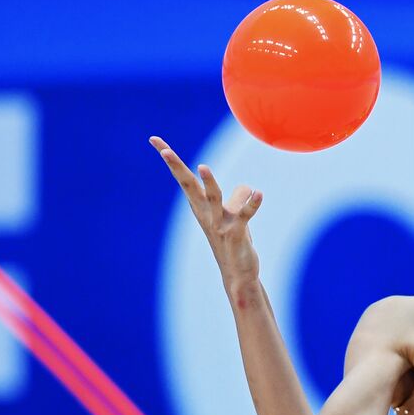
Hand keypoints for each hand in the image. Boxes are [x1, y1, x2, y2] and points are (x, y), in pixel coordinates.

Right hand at [149, 136, 262, 287]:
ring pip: (213, 199)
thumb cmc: (233, 242)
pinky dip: (251, 203)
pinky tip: (259, 193)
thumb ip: (238, 198)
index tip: (154, 140)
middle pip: (189, 186)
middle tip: (164, 151)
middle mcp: (206, 214)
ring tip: (203, 167)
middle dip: (177, 167)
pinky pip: (244, 215)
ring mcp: (219, 223)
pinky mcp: (236, 233)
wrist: (238, 274)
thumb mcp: (235, 216)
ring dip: (208, 183)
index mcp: (201, 207)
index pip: (184, 179)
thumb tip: (245, 187)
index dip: (171, 160)